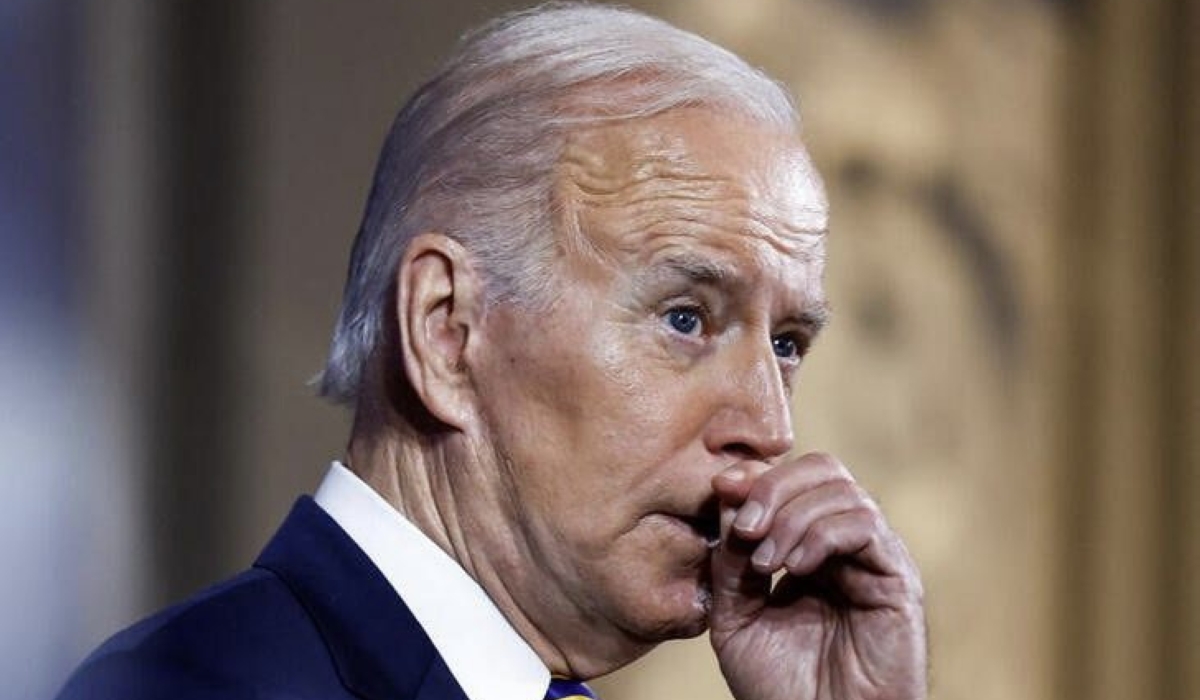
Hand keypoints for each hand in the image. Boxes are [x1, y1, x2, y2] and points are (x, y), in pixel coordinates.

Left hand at [708, 453, 926, 699]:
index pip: (790, 481)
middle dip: (773, 486)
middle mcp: (845, 546)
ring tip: (766, 561)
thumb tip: (726, 495)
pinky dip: (821, 534)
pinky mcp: (897, 578)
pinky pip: (865, 525)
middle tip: (744, 527)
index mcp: (807, 548)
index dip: (755, 475)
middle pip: (821, 469)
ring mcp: (874, 558)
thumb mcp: (735, 616)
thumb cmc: (781, 688)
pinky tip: (793, 568)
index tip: (719, 489)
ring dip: (792, 515)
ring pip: (842, 490)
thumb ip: (730, 560)